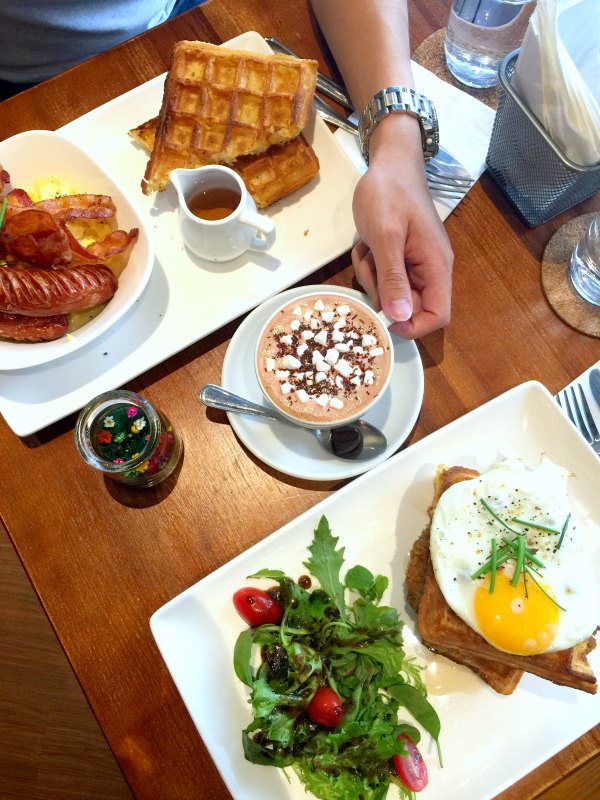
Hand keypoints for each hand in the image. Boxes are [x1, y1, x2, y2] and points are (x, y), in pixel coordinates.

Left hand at [351, 122, 453, 338]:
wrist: (389, 162)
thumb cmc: (389, 193)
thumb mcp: (386, 236)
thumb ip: (393, 278)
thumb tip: (400, 317)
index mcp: (436, 266)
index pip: (437, 315)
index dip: (412, 326)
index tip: (383, 317)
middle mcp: (430, 269)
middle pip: (409, 307)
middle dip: (383, 294)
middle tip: (369, 267)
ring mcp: (414, 263)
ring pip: (391, 293)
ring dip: (372, 278)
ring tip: (368, 249)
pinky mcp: (400, 257)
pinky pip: (383, 277)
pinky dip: (370, 266)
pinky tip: (367, 244)